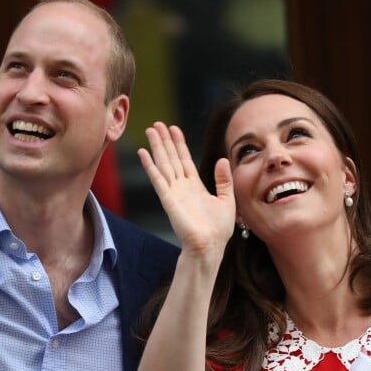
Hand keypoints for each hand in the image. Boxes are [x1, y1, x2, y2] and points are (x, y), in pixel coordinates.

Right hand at [138, 122, 235, 255]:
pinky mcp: (168, 199)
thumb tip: (222, 159)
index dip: (179, 144)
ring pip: (164, 163)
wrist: (210, 246)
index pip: (185, 159)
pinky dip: (150, 165)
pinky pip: (158, 179)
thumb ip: (223, 179)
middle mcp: (182, 186)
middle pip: (171, 158)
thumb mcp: (227, 199)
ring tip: (150, 130)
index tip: (174, 129)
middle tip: (157, 123)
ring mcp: (174, 192)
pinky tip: (144, 152)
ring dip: (157, 147)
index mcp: (195, 186)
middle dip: (165, 140)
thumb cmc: (219, 228)